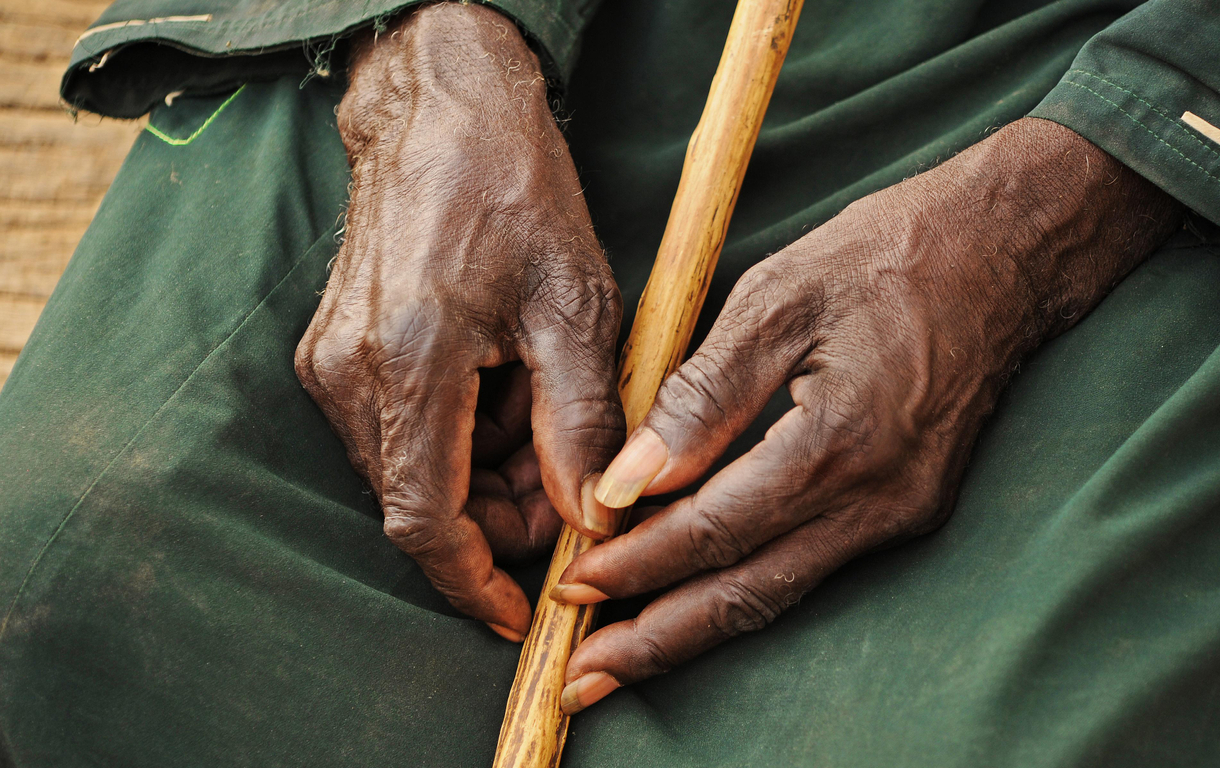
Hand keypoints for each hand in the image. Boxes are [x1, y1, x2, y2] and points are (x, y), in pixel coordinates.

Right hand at [295, 3, 623, 641]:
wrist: (443, 111)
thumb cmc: (517, 193)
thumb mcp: (575, 307)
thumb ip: (578, 423)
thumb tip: (590, 516)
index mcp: (411, 364)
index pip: (424, 521)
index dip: (474, 581)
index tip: (518, 612)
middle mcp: (352, 373)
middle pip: (419, 502)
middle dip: (499, 517)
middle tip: (569, 480)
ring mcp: (333, 362)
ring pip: (410, 469)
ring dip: (483, 472)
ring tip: (543, 403)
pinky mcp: (335, 350)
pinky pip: (398, 430)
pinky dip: (459, 434)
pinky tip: (504, 381)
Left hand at [551, 118, 1181, 711]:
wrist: (1007, 256)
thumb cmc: (889, 256)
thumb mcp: (779, 297)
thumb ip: (704, 393)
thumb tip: (632, 476)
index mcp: (837, 441)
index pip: (713, 530)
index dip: (637, 563)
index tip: (571, 583)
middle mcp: (875, 498)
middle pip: (748, 592)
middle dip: (656, 639)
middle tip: (582, 678)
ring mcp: (900, 512)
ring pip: (781, 592)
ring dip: (698, 629)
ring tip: (624, 660)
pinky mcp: (908, 507)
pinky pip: (811, 566)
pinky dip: (746, 587)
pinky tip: (699, 597)